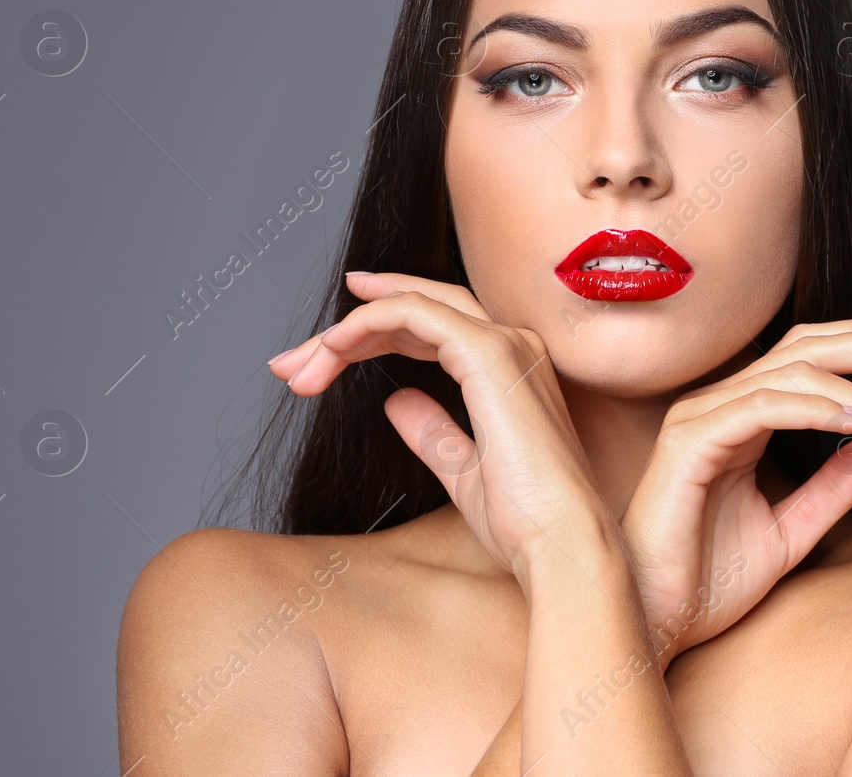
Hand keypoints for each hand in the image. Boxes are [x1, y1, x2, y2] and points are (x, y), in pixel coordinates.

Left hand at [267, 272, 614, 586]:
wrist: (559, 543)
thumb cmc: (524, 522)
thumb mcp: (462, 472)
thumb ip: (433, 431)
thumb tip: (397, 403)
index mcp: (510, 370)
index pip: (430, 330)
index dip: (372, 333)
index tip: (321, 351)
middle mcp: (512, 345)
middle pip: (415, 312)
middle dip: (347, 333)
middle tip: (291, 365)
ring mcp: (504, 344)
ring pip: (410, 308)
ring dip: (346, 332)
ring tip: (300, 367)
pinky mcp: (489, 353)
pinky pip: (416, 315)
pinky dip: (368, 322)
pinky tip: (333, 347)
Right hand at [619, 319, 851, 668]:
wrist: (655, 622)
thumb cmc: (705, 581)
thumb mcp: (791, 530)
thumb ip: (835, 485)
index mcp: (739, 417)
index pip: (810, 358)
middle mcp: (719, 406)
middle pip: (806, 347)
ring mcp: (699, 418)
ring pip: (792, 373)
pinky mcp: (688, 443)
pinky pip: (763, 407)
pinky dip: (816, 409)